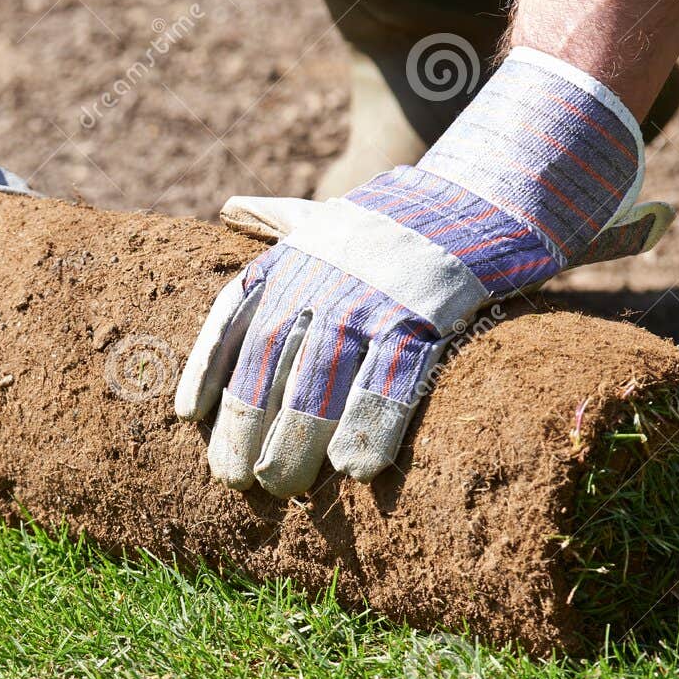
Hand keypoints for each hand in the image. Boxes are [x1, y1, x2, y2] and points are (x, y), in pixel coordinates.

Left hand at [176, 48, 672, 496]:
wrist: (493, 192)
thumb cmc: (403, 220)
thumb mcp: (337, 211)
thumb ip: (281, 219)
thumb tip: (229, 206)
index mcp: (297, 253)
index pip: (234, 311)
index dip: (207, 366)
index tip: (185, 416)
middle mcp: (325, 271)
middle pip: (269, 357)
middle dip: (246, 420)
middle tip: (236, 477)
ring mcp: (375, 291)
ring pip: (322, 375)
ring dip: (296, 437)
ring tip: (280, 487)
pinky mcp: (429, 310)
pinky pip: (393, 377)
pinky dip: (373, 424)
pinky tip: (355, 470)